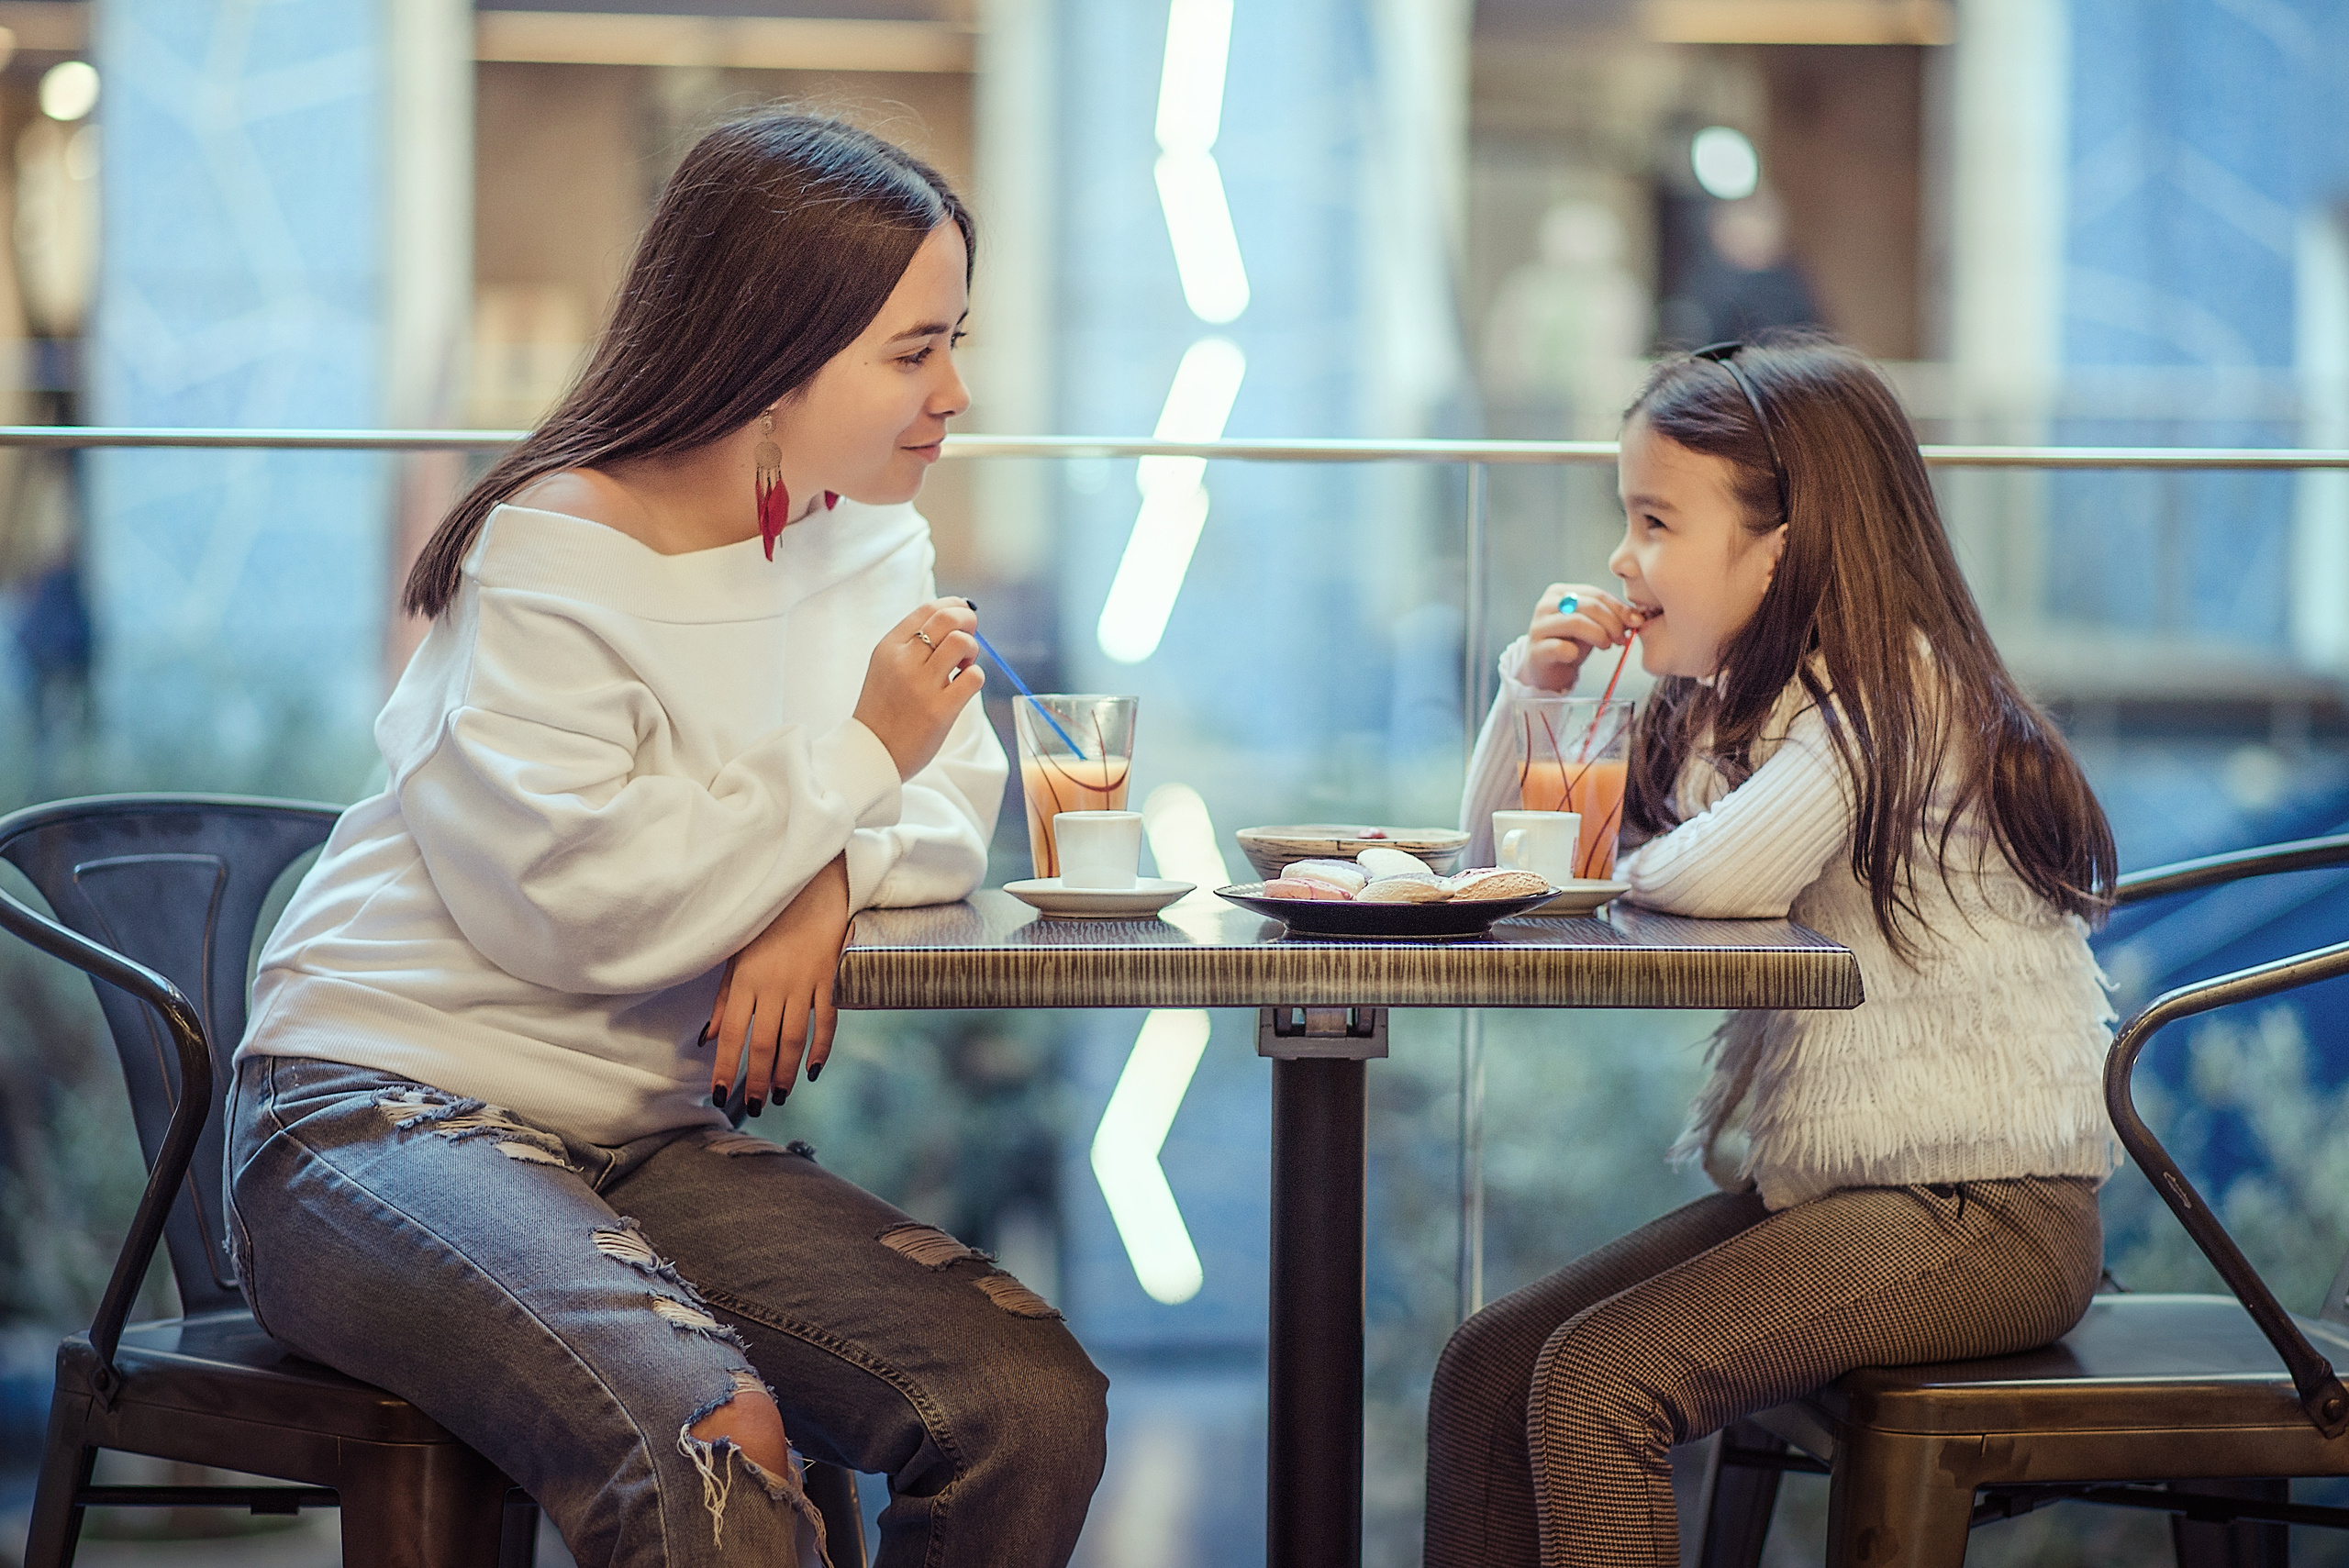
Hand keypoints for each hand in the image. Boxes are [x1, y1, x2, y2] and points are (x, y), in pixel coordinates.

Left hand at [704, 855, 849, 1113]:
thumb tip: (708, 1038)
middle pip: (764, 1044)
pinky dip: (822, 1049)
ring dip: (785, 1072)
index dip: (727, 1067)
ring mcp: (805, 984)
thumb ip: (723, 999)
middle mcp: (774, 986)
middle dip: (757, 1079)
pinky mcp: (831, 980)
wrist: (811, 888)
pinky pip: (827, 1022)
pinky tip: (813, 1070)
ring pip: (795, 1039)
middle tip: (755, 1105)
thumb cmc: (768, 923)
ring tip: (779, 1095)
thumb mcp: (736, 956)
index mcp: (746, 980)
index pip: (733, 1034)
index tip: (720, 1093)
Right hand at [854, 598, 983, 778]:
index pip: (928, 609)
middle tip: (970, 636)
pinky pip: (974, 677)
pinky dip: (975, 677)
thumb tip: (954, 616)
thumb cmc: (884, 709)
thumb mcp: (886, 666)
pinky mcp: (940, 710)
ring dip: (972, 649)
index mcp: (889, 647)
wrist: (872, 753)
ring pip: (962, 643)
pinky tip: (962, 687)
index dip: (953, 605)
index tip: (963, 613)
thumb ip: (912, 644)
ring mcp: (922, 686)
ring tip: (963, 665)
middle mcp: (903, 662)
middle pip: (948, 619)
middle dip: (968, 621)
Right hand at [1525, 583, 1643, 691]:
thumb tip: (1638, 617)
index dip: (1619, 608)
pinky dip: (1573, 652)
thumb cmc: (1571, 642)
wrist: (1548, 669)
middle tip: (1621, 638)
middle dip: (1612, 622)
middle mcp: (1546, 605)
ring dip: (1598, 635)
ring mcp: (1538, 626)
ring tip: (1607, 646)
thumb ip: (1612, 616)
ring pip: (1575, 623)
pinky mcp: (1535, 649)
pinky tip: (1576, 656)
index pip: (1596, 594)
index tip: (1635, 622)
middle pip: (1588, 606)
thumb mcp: (1593, 624)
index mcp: (1560, 592)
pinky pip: (1559, 647)